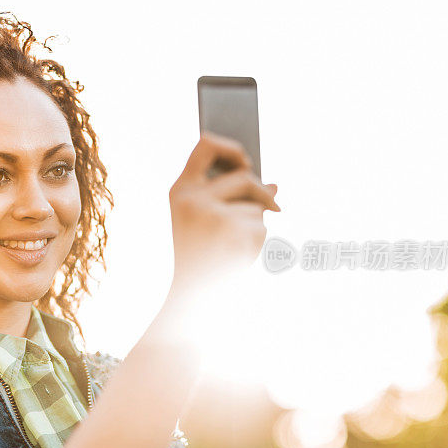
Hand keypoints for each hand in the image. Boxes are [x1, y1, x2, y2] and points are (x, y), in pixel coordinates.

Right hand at [167, 131, 279, 292]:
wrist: (171, 300)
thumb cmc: (182, 259)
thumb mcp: (189, 222)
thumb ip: (224, 199)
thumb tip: (275, 185)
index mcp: (180, 192)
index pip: (207, 147)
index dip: (230, 149)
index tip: (245, 161)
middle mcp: (197, 200)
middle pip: (246, 179)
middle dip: (260, 194)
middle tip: (270, 207)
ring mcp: (219, 219)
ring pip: (256, 210)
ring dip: (252, 226)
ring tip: (226, 250)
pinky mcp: (239, 238)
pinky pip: (260, 231)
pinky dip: (254, 244)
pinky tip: (233, 259)